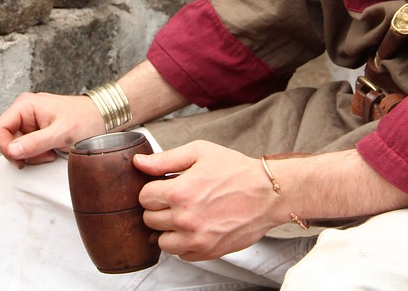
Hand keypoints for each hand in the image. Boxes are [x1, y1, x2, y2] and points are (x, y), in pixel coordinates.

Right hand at [0, 91, 104, 166]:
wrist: (104, 117)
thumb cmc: (86, 120)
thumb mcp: (61, 134)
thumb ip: (35, 143)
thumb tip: (11, 151)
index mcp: (26, 105)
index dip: (5, 147)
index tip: (21, 160)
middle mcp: (24, 109)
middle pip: (7, 139)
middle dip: (23, 153)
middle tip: (44, 155)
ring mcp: (30, 119)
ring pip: (16, 145)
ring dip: (31, 155)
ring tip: (51, 153)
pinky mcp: (36, 128)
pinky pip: (27, 146)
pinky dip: (36, 153)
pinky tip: (51, 151)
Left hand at [136, 141, 279, 260]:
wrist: (268, 194)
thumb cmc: (236, 171)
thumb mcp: (200, 153)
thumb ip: (165, 159)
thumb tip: (139, 162)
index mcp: (180, 192)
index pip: (144, 198)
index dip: (152, 190)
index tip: (162, 187)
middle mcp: (185, 219)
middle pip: (149, 220)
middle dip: (158, 208)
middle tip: (173, 200)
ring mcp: (197, 239)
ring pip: (162, 242)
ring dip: (166, 229)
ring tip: (180, 216)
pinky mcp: (209, 251)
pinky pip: (181, 254)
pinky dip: (183, 244)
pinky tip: (193, 228)